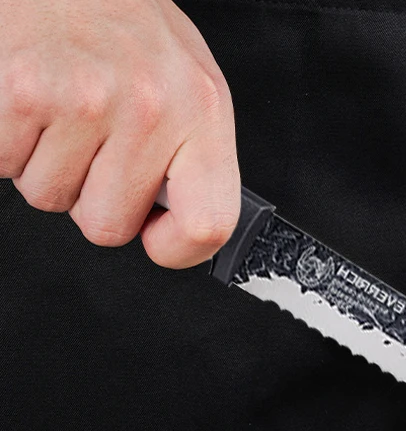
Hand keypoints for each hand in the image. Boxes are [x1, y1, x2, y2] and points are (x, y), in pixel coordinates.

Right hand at [0, 0, 238, 266]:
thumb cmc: (129, 29)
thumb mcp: (190, 88)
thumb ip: (193, 160)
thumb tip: (178, 224)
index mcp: (203, 114)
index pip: (208, 225)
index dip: (177, 249)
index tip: (156, 236)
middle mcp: (151, 108)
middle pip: (108, 226)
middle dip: (91, 198)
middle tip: (94, 145)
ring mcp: (86, 100)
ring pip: (50, 198)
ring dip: (49, 166)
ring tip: (64, 113)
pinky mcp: (25, 91)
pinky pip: (6, 166)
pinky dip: (9, 144)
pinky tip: (32, 104)